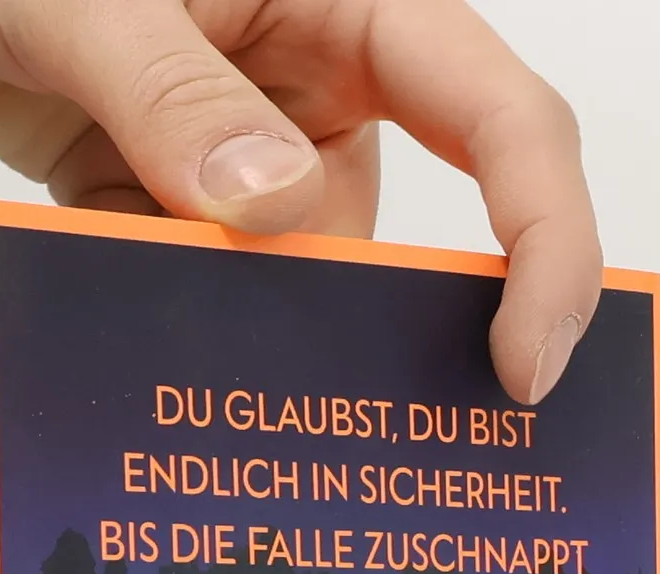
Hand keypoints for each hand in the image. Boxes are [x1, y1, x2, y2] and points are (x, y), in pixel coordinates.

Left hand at [0, 0, 602, 401]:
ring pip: (288, 284)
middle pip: (403, 231)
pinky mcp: (169, 199)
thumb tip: (275, 214)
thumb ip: (176, 99)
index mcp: (346, 1)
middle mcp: (315, 81)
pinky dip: (160, 320)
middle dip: (374, 331)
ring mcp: (243, 152)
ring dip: (239, 336)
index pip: (500, 120)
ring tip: (191, 377)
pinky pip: (196, 289)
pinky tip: (119, 334)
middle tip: (359, 443)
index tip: (521, 368)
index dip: (541, 242)